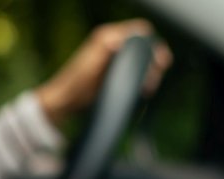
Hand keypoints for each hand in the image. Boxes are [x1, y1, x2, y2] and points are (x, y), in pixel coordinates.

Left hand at [36, 19, 173, 125]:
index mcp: (108, 37)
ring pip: (144, 58)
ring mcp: (116, 58)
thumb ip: (105, 48)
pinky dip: (144, 78)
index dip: (152, 42)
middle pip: (146, 44)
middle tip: (157, 74)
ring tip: (149, 86)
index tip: (158, 59)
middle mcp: (114, 44)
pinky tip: (144, 89)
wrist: (65, 101)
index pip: (140, 31)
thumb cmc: (74, 83)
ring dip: (151, 70)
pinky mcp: (117, 72)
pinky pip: (138, 70)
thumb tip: (120, 41)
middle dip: (155, 58)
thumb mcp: (89, 63)